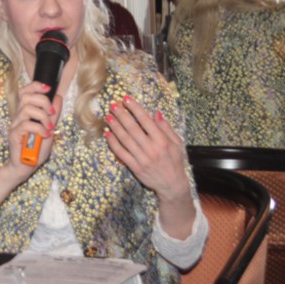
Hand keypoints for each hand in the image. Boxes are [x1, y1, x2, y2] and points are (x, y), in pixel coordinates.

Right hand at [6, 80, 63, 181]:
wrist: (26, 167)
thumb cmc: (36, 149)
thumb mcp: (49, 129)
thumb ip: (53, 115)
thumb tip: (57, 98)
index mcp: (25, 113)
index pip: (25, 91)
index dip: (35, 86)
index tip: (48, 89)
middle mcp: (18, 117)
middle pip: (26, 96)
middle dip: (43, 101)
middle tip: (52, 113)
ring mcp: (15, 125)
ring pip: (27, 109)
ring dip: (42, 116)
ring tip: (49, 127)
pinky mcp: (14, 135)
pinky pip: (26, 125)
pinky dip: (39, 128)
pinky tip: (45, 135)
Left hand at [104, 96, 195, 237]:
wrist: (172, 184)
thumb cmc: (175, 161)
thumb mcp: (177, 143)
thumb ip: (166, 128)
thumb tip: (156, 113)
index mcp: (162, 140)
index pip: (146, 121)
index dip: (135, 109)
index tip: (126, 99)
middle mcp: (151, 149)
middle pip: (133, 128)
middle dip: (121, 115)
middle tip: (112, 105)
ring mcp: (142, 159)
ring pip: (125, 140)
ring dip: (115, 127)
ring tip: (108, 117)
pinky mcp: (135, 167)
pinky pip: (122, 154)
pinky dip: (113, 144)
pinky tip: (108, 135)